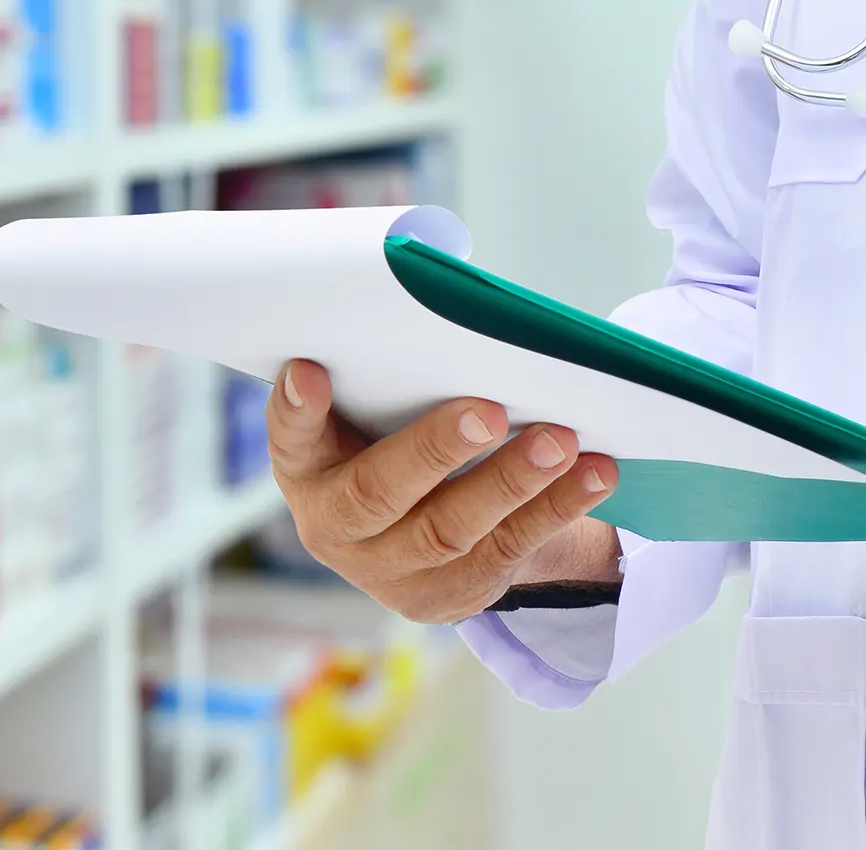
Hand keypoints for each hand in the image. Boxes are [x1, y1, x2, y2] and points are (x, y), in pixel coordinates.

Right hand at [266, 360, 621, 624]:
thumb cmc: (393, 444)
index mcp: (305, 469)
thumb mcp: (370, 415)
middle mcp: (333, 525)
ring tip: (560, 440)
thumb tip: (444, 292)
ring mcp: (389, 570)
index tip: (310, 369)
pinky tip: (594, 475)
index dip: (295, 408)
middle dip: (434, 450)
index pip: (290, 437)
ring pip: (448, 530)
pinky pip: (506, 551)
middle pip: (376, 493)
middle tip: (487, 410)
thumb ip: (386, 376)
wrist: (416, 536)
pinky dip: (555, 509)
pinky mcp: (450, 593)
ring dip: (510, 482)